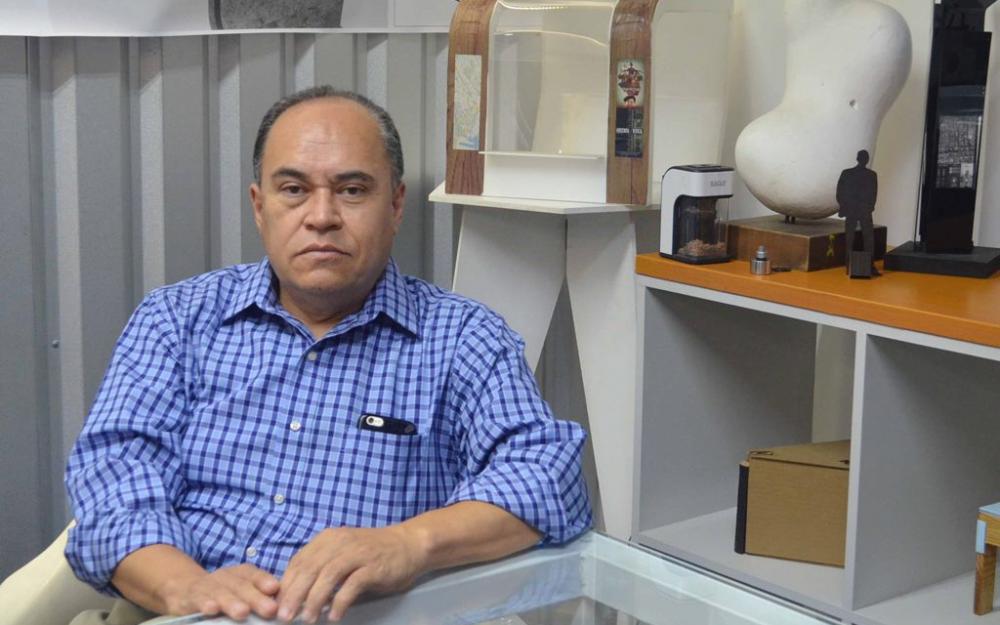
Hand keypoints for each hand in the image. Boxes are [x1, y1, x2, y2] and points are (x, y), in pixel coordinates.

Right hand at [158, 563, 279, 620]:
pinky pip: (198, 599)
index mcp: (240, 574)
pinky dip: (205, 603)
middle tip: (270, 609)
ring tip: (243, 612)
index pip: (254, 575)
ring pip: (221, 593)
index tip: (275, 588)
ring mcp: (208, 586)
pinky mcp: (191, 597)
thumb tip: (283, 606)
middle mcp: (225, 577)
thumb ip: (258, 596)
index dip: (264, 580)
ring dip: (232, 602)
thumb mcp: (239, 590)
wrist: (184, 588)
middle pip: (241, 586)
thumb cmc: (221, 592)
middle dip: (255, 598)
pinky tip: (212, 609)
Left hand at [276, 525, 427, 622]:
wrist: (408, 544)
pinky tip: (334, 616)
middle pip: (309, 569)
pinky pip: (352, 585)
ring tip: (307, 619)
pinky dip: (340, 602)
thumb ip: (320, 568)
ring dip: (314, 600)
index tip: (277, 605)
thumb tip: (294, 594)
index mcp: (327, 539)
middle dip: (294, 595)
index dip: (285, 585)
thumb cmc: (371, 553)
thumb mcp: (342, 553)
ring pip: (328, 576)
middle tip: (285, 617)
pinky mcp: (374, 566)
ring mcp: (358, 553)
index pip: (298, 562)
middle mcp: (340, 542)